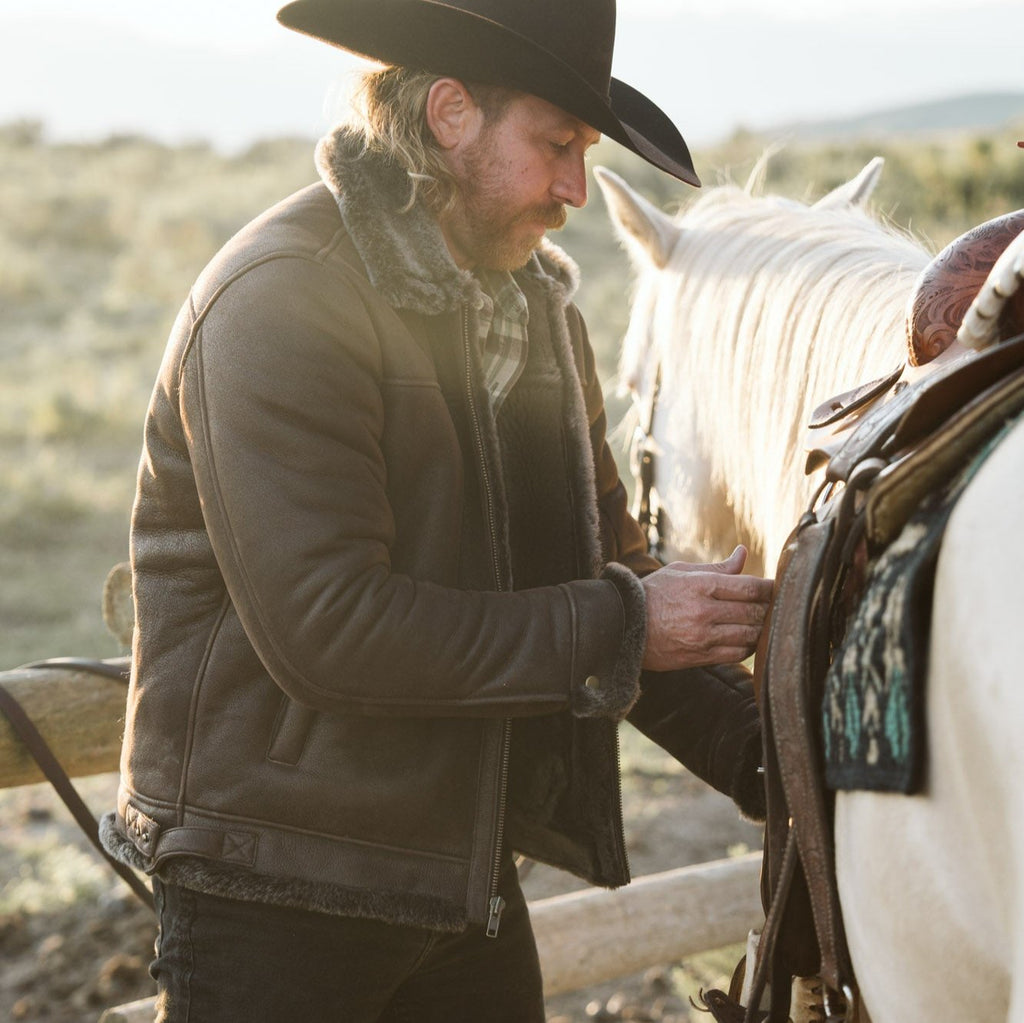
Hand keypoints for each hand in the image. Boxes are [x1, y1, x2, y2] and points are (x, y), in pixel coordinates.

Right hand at [641, 546, 772, 670]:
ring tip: (762, 622)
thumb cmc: (654, 593)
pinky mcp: (701, 656)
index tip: (776, 587)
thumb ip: (717, 567)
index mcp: (701, 585)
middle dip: (769, 608)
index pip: (751, 588)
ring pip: (750, 635)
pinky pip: (738, 654)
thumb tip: (743, 553)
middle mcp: (704, 611)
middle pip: (755, 612)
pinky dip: (749, 646)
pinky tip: (747, 638)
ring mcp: (703, 636)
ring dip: (760, 628)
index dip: (770, 588)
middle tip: (775, 605)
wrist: (624, 626)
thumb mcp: (681, 572)